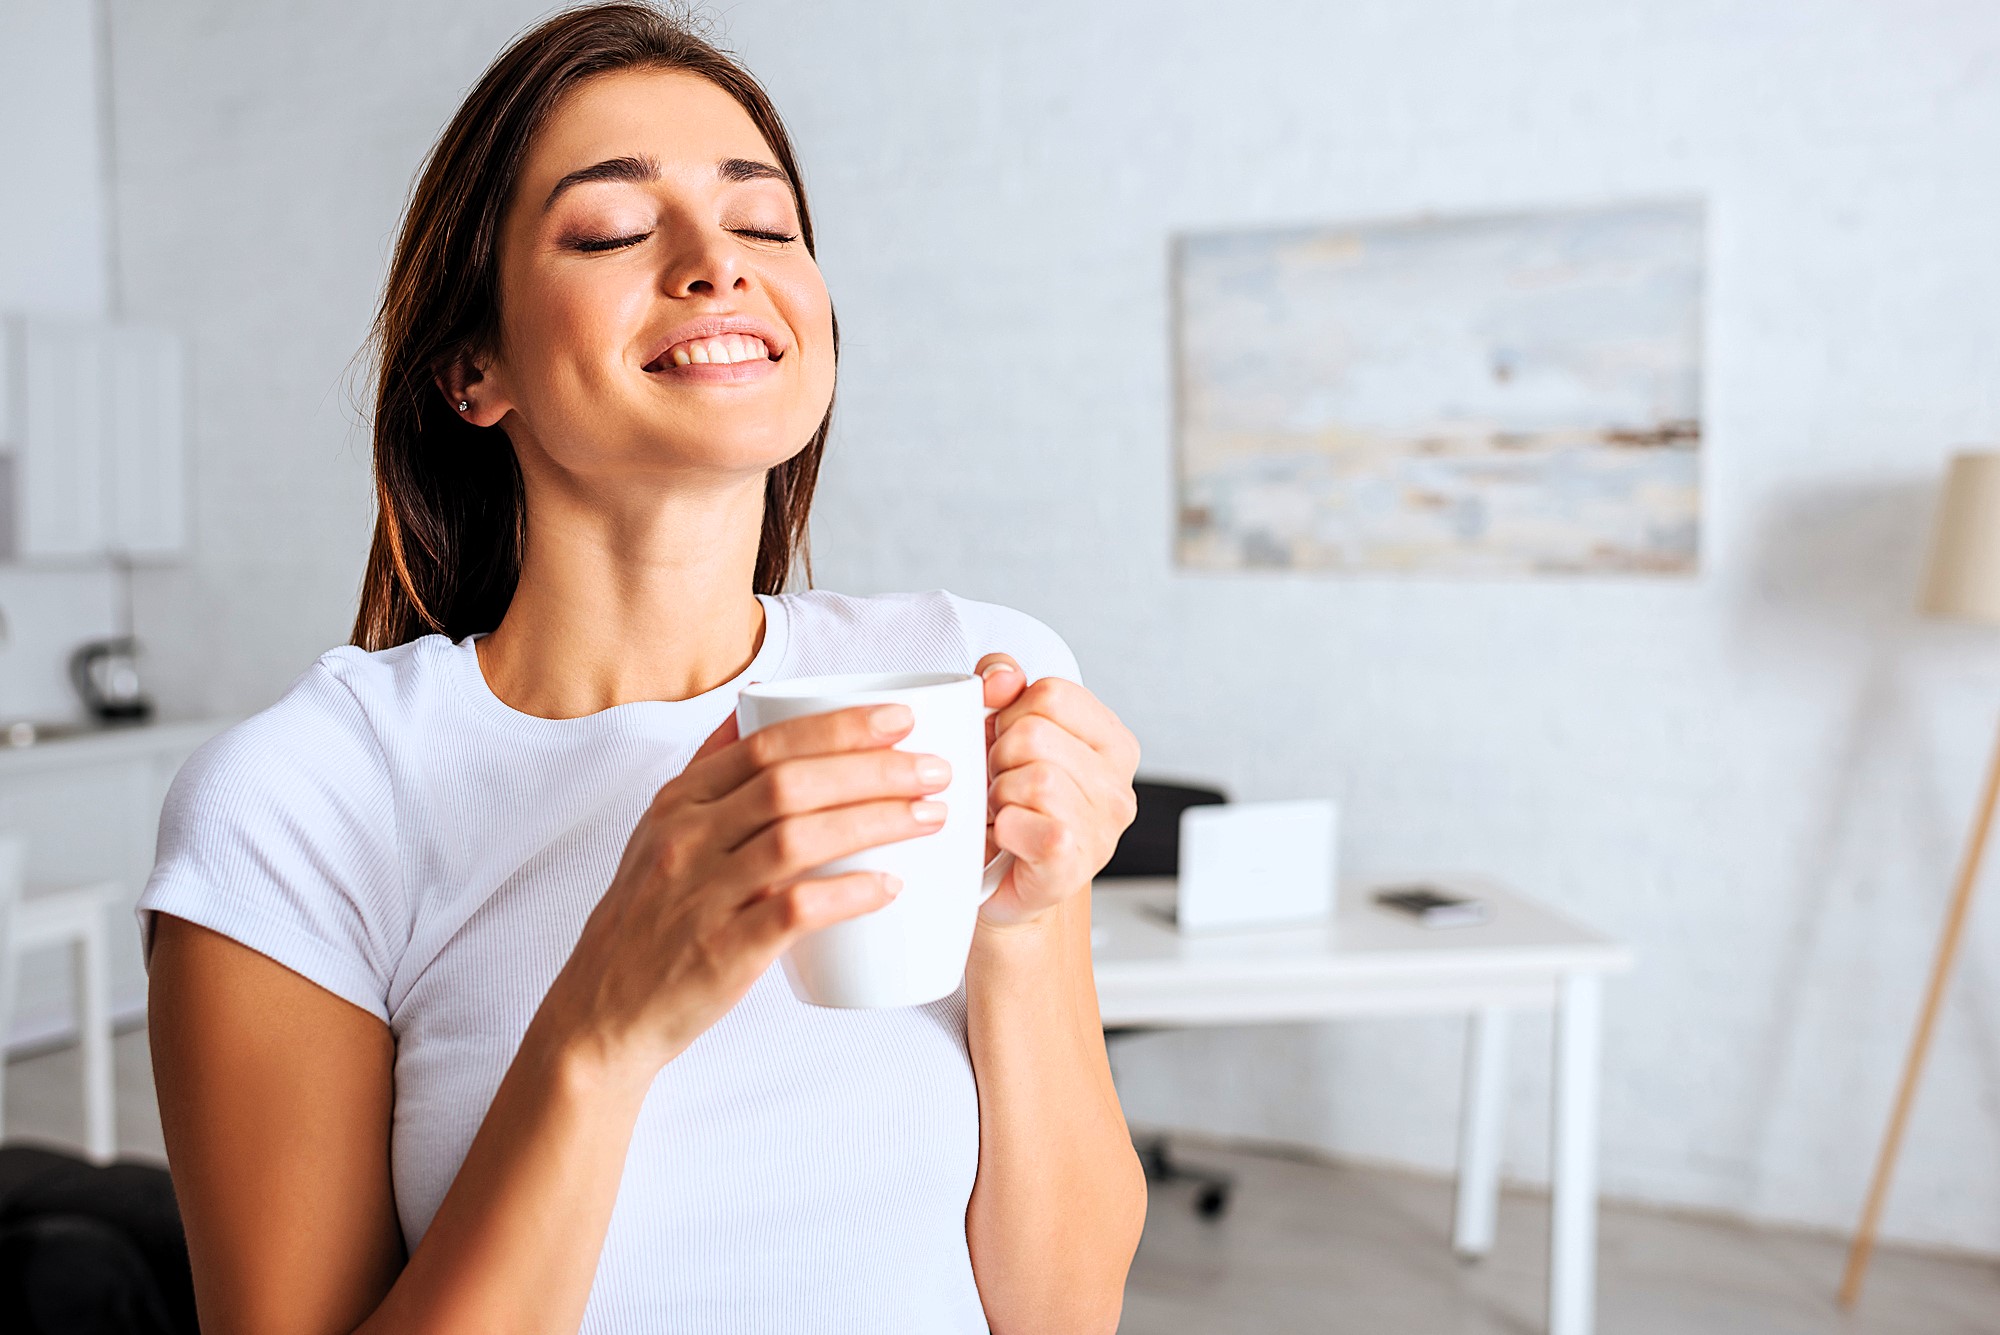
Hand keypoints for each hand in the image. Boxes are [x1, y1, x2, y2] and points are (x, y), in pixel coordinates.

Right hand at [538, 702, 953, 1081]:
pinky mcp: (721, 952)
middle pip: (789, 783)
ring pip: (796, 839)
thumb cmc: (649, 919)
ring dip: (874, 821)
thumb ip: (710, 773)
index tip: (899, 720)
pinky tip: (891, 886)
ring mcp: (700, 895)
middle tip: (934, 770)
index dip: (838, 726)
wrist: (602, 1013)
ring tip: (931, 817)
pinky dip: (847, 894)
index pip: (764, 743)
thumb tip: (757, 707)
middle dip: (873, 769)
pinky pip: (793, 911)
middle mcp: (685, 840)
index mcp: (678, 803)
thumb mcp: (660, 833)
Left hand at [975, 654, 1139, 928]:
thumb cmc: (1011, 809)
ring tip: (1003, 813)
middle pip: (1035, 732)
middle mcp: (1118, 786)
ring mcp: (1102, 829)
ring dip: (997, 796)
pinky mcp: (1073, 865)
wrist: (1004, 889)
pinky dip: (1001, 829)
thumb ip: (1003, 686)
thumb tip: (1003, 674)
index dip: (1011, 713)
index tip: (1007, 744)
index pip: (1053, 692)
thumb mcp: (1006, 734)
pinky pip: (1024, 823)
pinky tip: (1007, 838)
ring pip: (1030, 777)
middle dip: (999, 758)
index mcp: (1112, 743)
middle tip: (1001, 787)